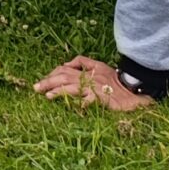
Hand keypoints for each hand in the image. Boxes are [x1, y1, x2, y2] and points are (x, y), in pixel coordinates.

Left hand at [34, 56, 152, 113]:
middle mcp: (88, 77)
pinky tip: (74, 108)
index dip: (51, 74)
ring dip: (58, 91)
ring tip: (47, 96)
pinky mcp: (102, 98)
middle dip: (48, 81)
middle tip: (36, 88)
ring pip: (72, 87)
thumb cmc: (115, 80)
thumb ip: (82, 62)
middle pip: (64, 77)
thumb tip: (65, 62)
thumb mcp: (99, 66)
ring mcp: (94, 88)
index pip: (64, 69)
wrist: (132, 90)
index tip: (42, 81)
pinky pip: (90, 100)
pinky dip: (82, 104)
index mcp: (87, 70)